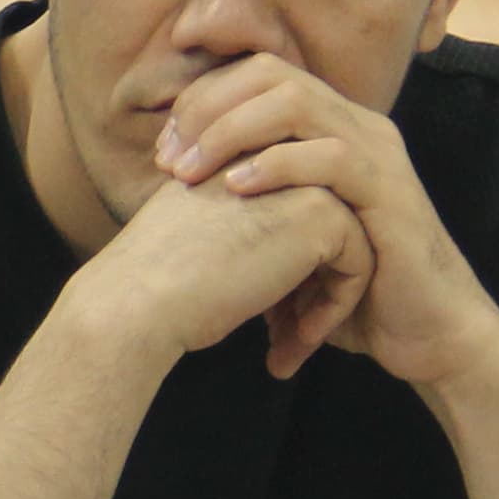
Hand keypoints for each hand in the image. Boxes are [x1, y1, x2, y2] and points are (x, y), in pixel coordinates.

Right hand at [84, 159, 369, 380]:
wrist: (139, 299)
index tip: (264, 314)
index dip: (283, 267)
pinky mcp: (322, 213)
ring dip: (327, 298)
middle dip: (311, 286)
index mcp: (233, 157)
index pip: (288, 212)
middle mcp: (269, 158)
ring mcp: (300, 179)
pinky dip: (336, 306)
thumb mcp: (197, 229)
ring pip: (348, 244)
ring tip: (293, 341)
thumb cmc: (152, 282)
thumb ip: (238, 222)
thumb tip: (277, 255)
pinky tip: (297, 338)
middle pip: (322, 227)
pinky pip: (360, 262)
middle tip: (283, 335)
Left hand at [156, 56, 498, 389]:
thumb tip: (169, 179)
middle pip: (270, 74)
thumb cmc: (346, 287)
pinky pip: (333, 156)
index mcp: (329, 127)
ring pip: (297, 102)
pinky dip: (278, 164)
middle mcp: (356, 128)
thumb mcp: (283, 230)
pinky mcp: (392, 192)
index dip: (201, 103)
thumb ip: (242, 196)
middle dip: (208, 109)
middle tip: (169, 161)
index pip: (255, 75)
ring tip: (190, 174)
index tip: (162, 152)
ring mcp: (378, 155)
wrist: (423, 333)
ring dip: (230, 131)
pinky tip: (237, 188)